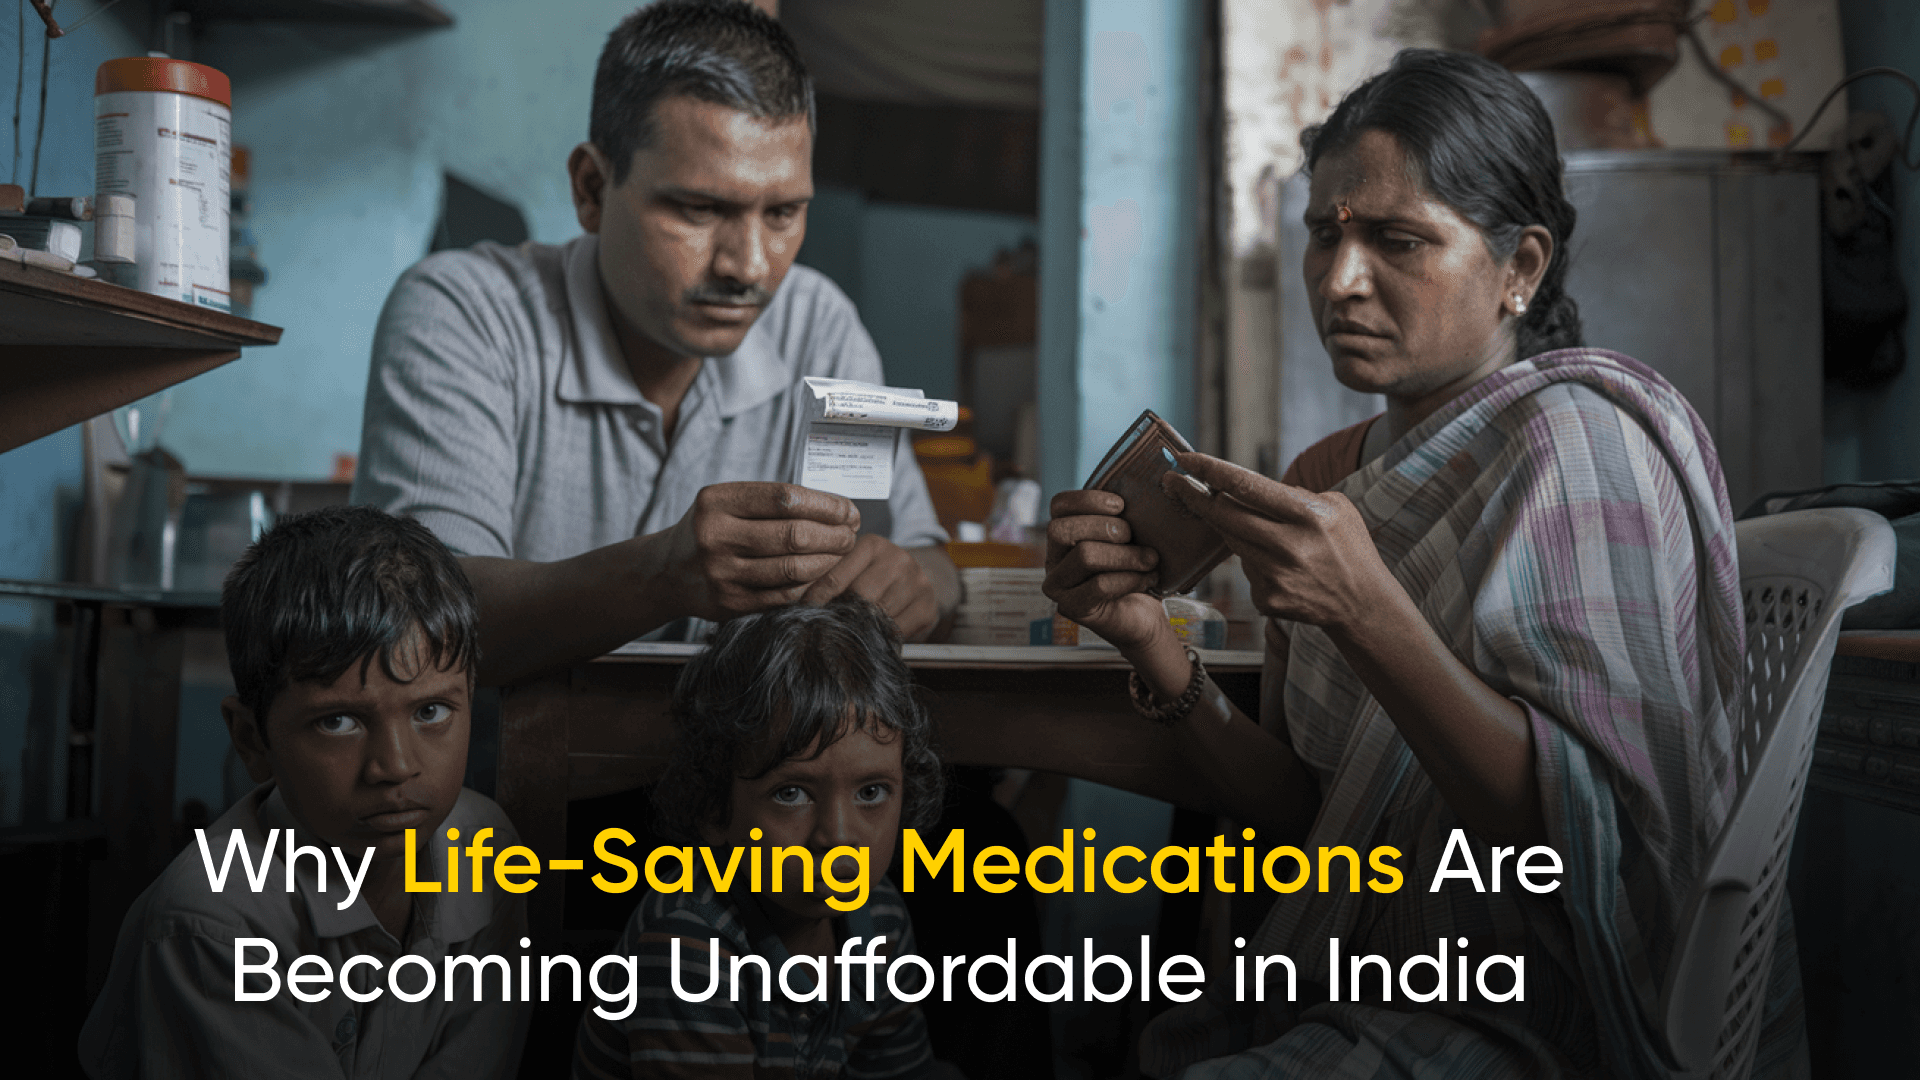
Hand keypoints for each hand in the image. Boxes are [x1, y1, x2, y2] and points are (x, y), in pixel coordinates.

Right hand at [656, 482, 860, 621]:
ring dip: (828, 561)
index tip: (848, 510)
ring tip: (841, 553)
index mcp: (717, 501)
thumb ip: (772, 502)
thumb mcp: (728, 503)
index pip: (786, 498)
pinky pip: (784, 594)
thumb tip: (836, 508)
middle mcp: (715, 536)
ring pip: (793, 568)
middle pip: (794, 535)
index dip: (826, 505)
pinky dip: (811, 584)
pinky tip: (822, 575)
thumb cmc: (713, 530)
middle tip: (849, 535)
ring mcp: (721, 573)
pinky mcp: (730, 603)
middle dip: (833, 535)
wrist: (669, 572)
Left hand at [801, 534, 940, 640]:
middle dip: (839, 617)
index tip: (803, 617)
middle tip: (823, 631)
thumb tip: (795, 605)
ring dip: (859, 631)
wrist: (918, 579)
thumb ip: (830, 579)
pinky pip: (896, 631)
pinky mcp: (927, 607)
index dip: (816, 602)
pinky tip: (871, 640)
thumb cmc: (875, 575)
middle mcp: (897, 559)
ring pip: (877, 617)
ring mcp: (916, 583)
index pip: (835, 578)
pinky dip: (880, 639)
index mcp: (872, 545)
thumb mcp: (854, 567)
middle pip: (858, 598)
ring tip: (846, 637)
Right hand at [1043, 489, 1173, 654]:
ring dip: (1126, 555)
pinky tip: (1147, 579)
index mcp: (1063, 536)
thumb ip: (1122, 516)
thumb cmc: (1135, 571)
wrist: (1144, 616)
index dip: (1089, 500)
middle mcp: (1053, 559)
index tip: (1121, 506)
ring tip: (1150, 560)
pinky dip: (1129, 579)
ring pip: (1084, 556)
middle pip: (1062, 529)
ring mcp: (1058, 586)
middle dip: (1105, 528)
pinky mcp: (1071, 608)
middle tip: (1133, 537)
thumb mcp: (1129, 538)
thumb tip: (1144, 487)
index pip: (1059, 505)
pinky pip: (1099, 586)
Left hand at [1159, 452, 1391, 632]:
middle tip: (1172, 483)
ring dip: (1233, 528)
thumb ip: (1292, 494)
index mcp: (1308, 515)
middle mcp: (1288, 546)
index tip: (1186, 460)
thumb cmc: (1349, 547)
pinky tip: (1283, 568)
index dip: (1211, 471)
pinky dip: (1256, 561)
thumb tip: (1246, 488)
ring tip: (1262, 530)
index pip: (1248, 486)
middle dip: (1194, 496)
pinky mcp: (1266, 598)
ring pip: (1232, 540)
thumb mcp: (1335, 507)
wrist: (1362, 603)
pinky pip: (1246, 569)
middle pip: (1224, 516)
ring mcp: (1274, 576)